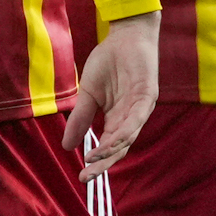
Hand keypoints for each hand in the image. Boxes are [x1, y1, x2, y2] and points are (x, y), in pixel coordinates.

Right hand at [65, 10, 159, 183]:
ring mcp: (141, 108)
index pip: (108, 147)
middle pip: (120, 148)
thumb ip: (80, 119)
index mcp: (117, 119)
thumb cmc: (108, 62)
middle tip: (87, 178)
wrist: (124, 36)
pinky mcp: (148, 96)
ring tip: (95, 160)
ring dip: (112, 150)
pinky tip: (113, 140)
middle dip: (104, 164)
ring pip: (129, 136)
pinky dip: (125, 131)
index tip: (81, 176)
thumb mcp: (88, 93)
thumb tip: (67, 147)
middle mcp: (131, 118)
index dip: (96, 162)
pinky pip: (137, 118)